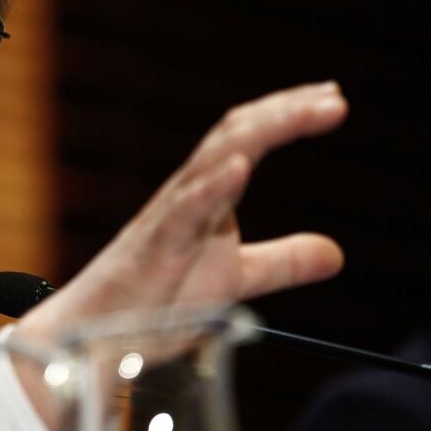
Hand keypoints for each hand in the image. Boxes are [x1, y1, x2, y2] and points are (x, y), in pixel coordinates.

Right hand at [18, 81, 347, 339]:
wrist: (94, 334)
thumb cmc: (154, 301)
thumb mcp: (234, 278)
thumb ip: (281, 262)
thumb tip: (336, 253)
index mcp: (204, 196)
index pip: (245, 140)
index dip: (287, 115)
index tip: (332, 98)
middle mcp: (185, 195)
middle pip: (233, 136)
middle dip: (283, 112)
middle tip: (334, 97)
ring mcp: (167, 219)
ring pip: (211, 161)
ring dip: (259, 133)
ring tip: (299, 114)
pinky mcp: (153, 250)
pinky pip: (182, 212)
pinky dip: (212, 186)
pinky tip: (240, 168)